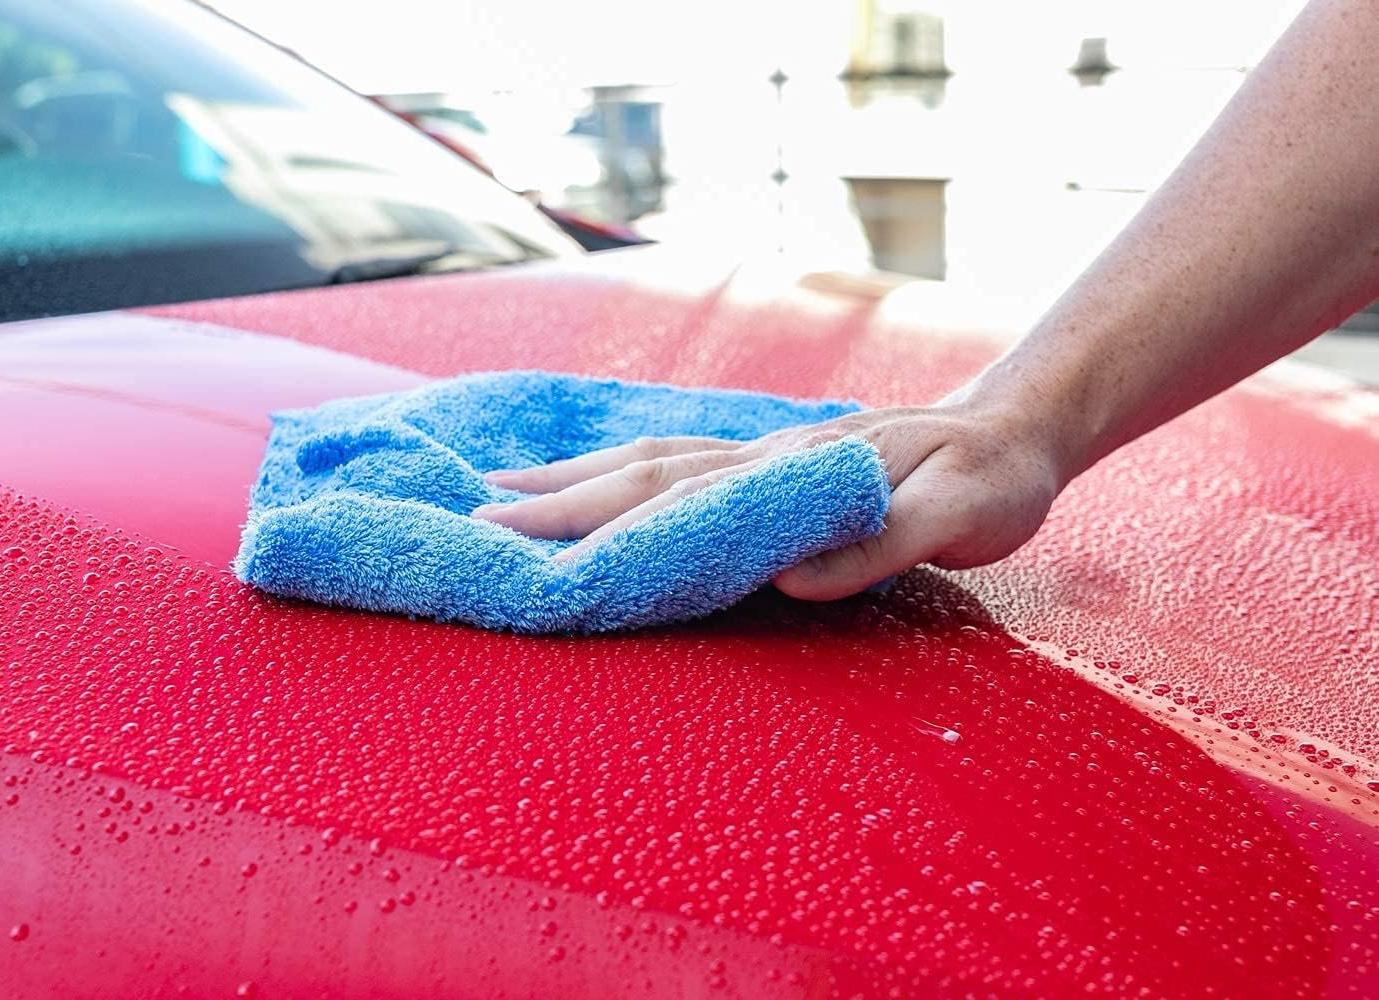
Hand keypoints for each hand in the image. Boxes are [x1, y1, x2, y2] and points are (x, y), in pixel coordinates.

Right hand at [472, 397, 1068, 599]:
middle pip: (641, 474)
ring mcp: (764, 456)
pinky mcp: (773, 464)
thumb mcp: (961, 515)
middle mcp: (763, 459)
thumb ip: (879, 543)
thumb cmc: (990, 478)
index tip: (516, 533)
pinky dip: (622, 470)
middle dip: (554, 498)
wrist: (1015, 423)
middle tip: (473, 516)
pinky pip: (682, 462)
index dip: (595, 518)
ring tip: (501, 487)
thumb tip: (788, 575)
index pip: (675, 497)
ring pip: (651, 461)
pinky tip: (596, 478)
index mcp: (792, 475)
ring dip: (574, 478)